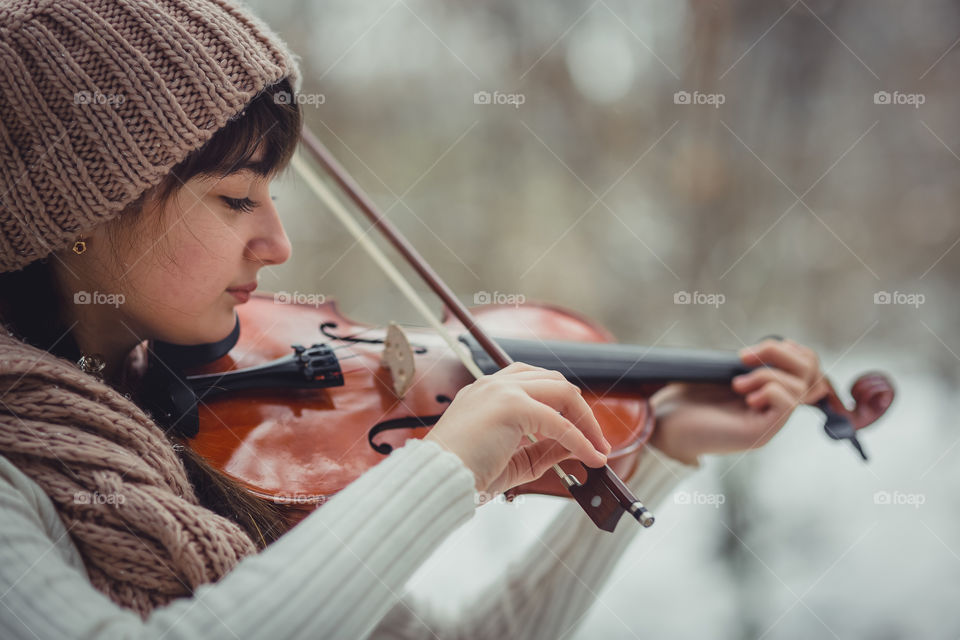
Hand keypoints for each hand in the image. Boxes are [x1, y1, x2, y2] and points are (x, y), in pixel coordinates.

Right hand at [424, 362, 610, 498]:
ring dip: (585, 418)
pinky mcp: (511, 406)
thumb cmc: (463, 474)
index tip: (582, 431)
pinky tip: (590, 456)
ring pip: (561, 390)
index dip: (563, 405)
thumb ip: (544, 450)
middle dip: (580, 409)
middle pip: (554, 381)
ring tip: (597, 445)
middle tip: (596, 439)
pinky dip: (580, 439)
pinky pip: (559, 422)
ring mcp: (502, 391)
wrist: (437, 480)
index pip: (535, 384)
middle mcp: (494, 385)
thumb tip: (578, 446)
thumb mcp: (513, 461)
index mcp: (487, 393)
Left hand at [648, 338, 826, 464]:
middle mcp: (775, 408)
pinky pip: (787, 404)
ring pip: (801, 386)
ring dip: (767, 373)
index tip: (758, 348)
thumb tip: (776, 346)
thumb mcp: (723, 371)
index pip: (810, 367)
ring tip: (736, 382)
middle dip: (783, 353)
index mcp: (770, 391)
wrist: (662, 424)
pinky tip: (743, 395)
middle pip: (812, 372)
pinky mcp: (760, 434)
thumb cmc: (686, 398)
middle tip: (744, 356)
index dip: (793, 350)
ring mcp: (770, 423)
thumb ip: (750, 362)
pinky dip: (768, 389)